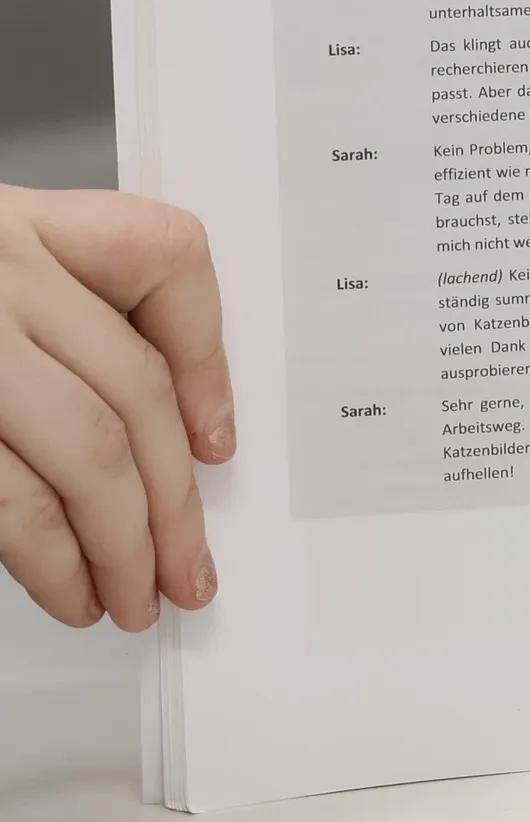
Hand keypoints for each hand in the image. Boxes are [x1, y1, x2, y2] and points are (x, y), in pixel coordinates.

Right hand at [0, 187, 232, 628]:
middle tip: (189, 567)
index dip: (207, 356)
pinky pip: (5, 494)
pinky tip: (69, 590)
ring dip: (121, 543)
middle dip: (171, 498)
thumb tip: (165, 432)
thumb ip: (48, 326)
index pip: (161, 255)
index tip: (217, 436)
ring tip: (135, 597)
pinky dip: (46, 557)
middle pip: (130, 388)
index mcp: (13, 224)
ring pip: (82, 450)